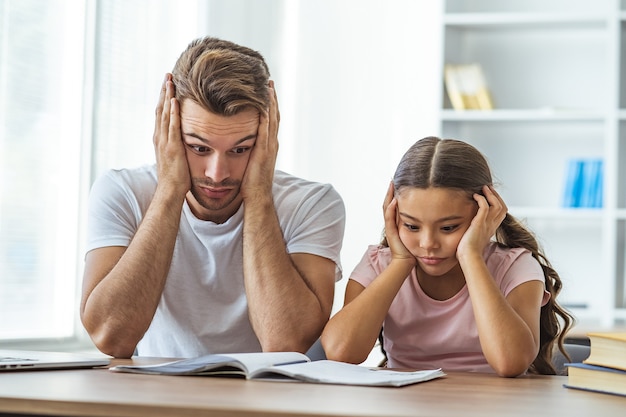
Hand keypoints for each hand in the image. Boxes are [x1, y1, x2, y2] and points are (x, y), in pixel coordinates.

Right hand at [153, 73, 189, 194]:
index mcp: (161, 138)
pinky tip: (174, 100)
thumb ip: (179, 145)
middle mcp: (159, 137)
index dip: (164, 97)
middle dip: (164, 91)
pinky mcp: (172, 148)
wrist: (170, 191)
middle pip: (160, 109)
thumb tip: (186, 137)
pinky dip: (172, 112)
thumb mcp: (177, 156)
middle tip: (167, 74)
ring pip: (164, 114)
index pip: (161, 113)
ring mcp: (164, 142)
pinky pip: (172, 126)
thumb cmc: (176, 177)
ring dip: (166, 96)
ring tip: (170, 80)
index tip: (168, 83)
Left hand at [241, 80, 279, 201]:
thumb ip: (248, 151)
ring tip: (268, 87)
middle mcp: (272, 143)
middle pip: (274, 116)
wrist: (257, 198)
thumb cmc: (251, 184)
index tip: (266, 91)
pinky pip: (265, 129)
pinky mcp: (264, 151)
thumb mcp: (251, 163)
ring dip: (271, 103)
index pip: (270, 121)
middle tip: (269, 82)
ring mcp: (270, 147)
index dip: (270, 105)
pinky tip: (263, 104)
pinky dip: (265, 116)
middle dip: (272, 99)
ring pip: (272, 119)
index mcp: (269, 145)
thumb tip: (241, 144)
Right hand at [383, 182, 416, 265]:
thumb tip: (432, 213)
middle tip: (393, 179)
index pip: (394, 204)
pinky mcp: (391, 231)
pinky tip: (395, 200)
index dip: (395, 193)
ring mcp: (390, 226)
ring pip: (387, 208)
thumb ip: (420, 223)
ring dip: (389, 196)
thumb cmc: (413, 250)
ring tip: (392, 185)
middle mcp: (391, 222)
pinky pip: (389, 218)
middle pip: (388, 203)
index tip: (399, 182)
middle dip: (391, 191)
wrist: (405, 262)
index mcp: (396, 221)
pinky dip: (392, 208)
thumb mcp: (417, 232)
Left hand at [457, 185, 506, 259]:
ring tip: (483, 188)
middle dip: (496, 196)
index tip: (491, 195)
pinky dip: (481, 199)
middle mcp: (492, 225)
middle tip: (488, 188)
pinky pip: (485, 207)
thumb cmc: (468, 251)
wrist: (469, 258)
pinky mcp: (479, 223)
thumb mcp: (475, 239)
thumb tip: (470, 228)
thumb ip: (476, 231)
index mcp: (492, 229)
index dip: (498, 202)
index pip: (501, 213)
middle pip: (502, 207)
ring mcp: (487, 224)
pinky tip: (475, 196)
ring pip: (496, 205)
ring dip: (490, 194)